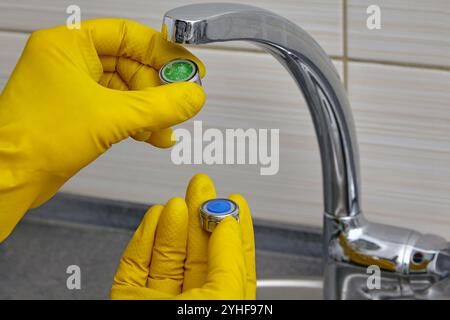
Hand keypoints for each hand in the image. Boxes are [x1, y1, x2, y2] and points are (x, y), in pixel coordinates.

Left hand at [0, 19, 205, 241]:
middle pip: (132, 65)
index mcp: (69, 45)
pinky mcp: (82, 113)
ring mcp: (76, 88)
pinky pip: (121, 109)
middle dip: (158, 90)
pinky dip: (140, 122)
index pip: (129, 35)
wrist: (9, 179)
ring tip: (165, 127)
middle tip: (180, 104)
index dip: (164, 52)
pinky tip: (153, 136)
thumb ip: (159, 106)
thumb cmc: (34, 140)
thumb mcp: (110, 117)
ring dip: (152, 111)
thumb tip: (192, 96)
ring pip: (129, 91)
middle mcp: (72, 62)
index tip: (189, 69)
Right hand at [110, 173, 255, 298]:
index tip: (236, 200)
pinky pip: (135, 263)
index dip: (234, 227)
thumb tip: (229, 224)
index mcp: (222, 300)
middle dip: (200, 213)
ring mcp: (158, 298)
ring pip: (166, 253)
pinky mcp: (128, 297)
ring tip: (180, 201)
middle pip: (197, 250)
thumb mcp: (225, 296)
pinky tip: (155, 217)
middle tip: (201, 186)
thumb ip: (229, 259)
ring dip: (172, 221)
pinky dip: (143, 236)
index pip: (233, 259)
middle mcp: (192, 299)